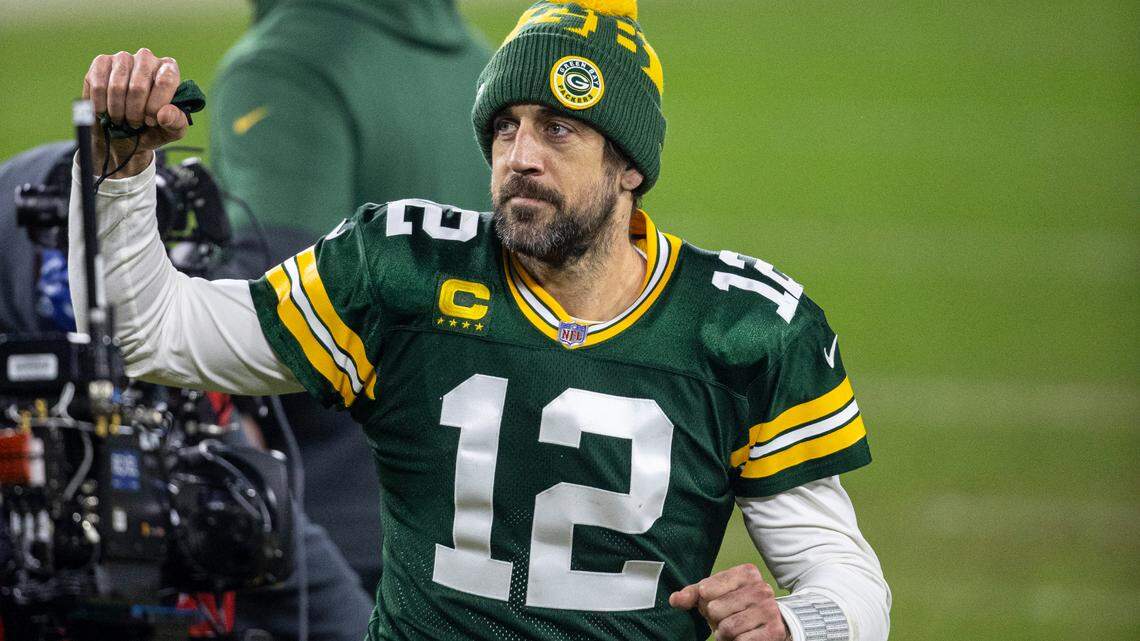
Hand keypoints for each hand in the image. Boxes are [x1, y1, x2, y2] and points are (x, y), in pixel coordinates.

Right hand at [82, 48, 187, 177]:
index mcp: (169, 69)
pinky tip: (106, 112)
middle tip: (134, 124)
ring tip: (121, 119)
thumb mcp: (172, 130)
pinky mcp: (101, 62)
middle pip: (138, 87)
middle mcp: (146, 58)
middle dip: (135, 113)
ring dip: (117, 111)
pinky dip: (101, 105)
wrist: (126, 134)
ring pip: (116, 87)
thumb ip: (175, 122)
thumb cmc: (154, 128)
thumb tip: (164, 114)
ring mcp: (122, 58)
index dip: (155, 106)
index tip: (151, 122)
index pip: (165, 82)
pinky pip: (98, 86)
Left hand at [669, 564, 789, 640]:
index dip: (705, 600)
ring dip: (724, 633)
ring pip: (728, 627)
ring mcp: (769, 610)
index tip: (715, 600)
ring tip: (734, 628)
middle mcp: (762, 588)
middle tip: (726, 617)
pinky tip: (745, 636)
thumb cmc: (735, 607)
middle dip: (715, 618)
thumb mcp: (712, 595)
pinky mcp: (774, 631)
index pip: (706, 589)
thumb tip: (676, 599)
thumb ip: (692, 595)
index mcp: (747, 573)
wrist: (767, 625)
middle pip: (715, 609)